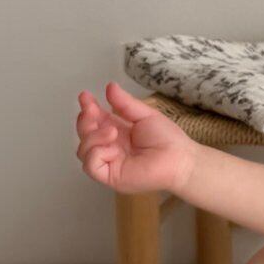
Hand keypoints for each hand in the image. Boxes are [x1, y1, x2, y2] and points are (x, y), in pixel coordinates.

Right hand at [75, 81, 196, 195]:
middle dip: (85, 121)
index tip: (85, 96)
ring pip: (83, 151)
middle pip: (85, 135)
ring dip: (92, 137)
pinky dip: (96, 153)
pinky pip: (90, 166)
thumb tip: (109, 86)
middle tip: (92, 110)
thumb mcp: (145, 115)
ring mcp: (109, 163)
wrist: (180, 159)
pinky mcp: (111, 177)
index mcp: (117, 132)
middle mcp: (110, 147)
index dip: (87, 109)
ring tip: (112, 131)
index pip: (95, 120)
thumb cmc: (167, 139)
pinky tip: (112, 148)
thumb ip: (125, 103)